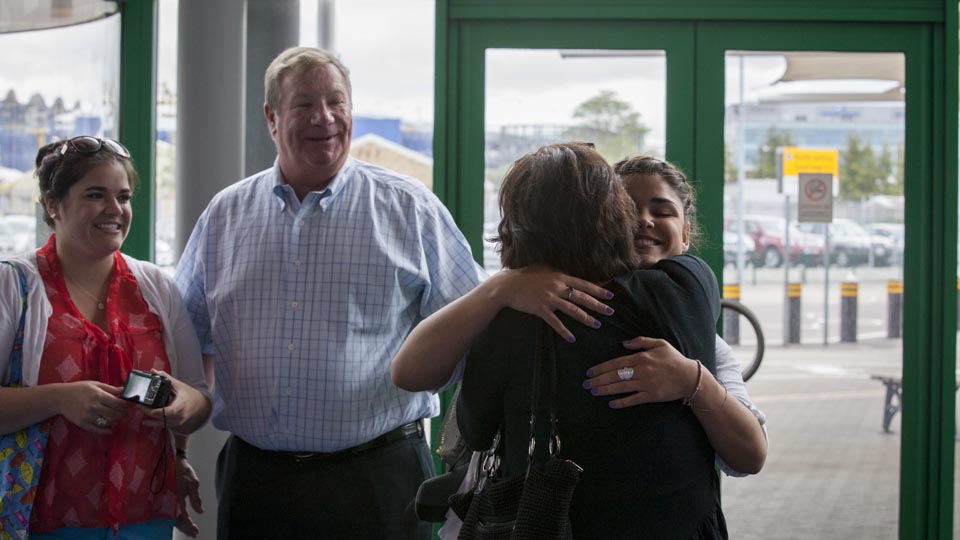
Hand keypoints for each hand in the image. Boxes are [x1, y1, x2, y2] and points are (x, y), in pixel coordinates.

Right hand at [57, 381, 126, 433]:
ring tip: (117, 418)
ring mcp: (88, 416)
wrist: (60, 397)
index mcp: (98, 395)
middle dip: (124, 414)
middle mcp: (93, 406)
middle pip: (115, 414)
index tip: (130, 405)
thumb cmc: (79, 389)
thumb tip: (124, 389)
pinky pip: (97, 430)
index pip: (118, 403)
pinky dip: (105, 431)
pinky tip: (110, 430)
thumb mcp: (95, 385)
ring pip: (107, 422)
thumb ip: (110, 388)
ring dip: (115, 421)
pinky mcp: (82, 423)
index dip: (126, 405)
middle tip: (127, 414)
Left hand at [141, 370, 209, 433]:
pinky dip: (153, 422)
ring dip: (149, 418)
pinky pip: (162, 425)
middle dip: (147, 412)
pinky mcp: (173, 425)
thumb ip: (166, 378)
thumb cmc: (190, 395)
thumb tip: (154, 371)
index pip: (167, 412)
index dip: (156, 411)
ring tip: (140, 409)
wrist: (200, 405)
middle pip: (160, 417)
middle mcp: (178, 416)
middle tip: (138, 404)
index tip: (146, 406)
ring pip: (160, 423)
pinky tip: (145, 420)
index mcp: (180, 406)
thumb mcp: (179, 385)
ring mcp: (176, 422)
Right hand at [174, 452, 202, 536]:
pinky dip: (179, 518)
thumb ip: (196, 498)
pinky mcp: (171, 498)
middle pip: (178, 520)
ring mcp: (171, 500)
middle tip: (194, 534)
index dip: (189, 525)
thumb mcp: (193, 483)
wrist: (175, 462)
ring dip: (182, 525)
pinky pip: (174, 512)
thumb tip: (200, 511)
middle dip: (186, 528)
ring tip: (191, 531)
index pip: (184, 516)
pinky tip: (184, 521)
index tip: (195, 531)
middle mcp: (173, 502)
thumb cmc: (184, 471)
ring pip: (175, 517)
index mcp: (178, 499)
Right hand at [491, 266, 613, 341]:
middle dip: (598, 305)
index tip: (610, 296)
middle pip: (582, 297)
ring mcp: (549, 298)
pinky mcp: (540, 309)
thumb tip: (571, 277)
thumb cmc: (525, 276)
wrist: (507, 285)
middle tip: (610, 311)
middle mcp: (557, 287)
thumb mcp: (544, 270)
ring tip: (597, 325)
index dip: (598, 290)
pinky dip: (564, 331)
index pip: (584, 284)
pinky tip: (572, 338)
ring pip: (572, 310)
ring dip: (586, 318)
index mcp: (560, 276)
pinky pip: (555, 322)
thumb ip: (558, 274)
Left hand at [582, 336, 699, 408]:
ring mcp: (646, 384)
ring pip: (621, 387)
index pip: (616, 362)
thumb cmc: (674, 359)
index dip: (601, 368)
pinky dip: (622, 402)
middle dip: (599, 380)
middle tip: (586, 384)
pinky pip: (633, 399)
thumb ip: (641, 342)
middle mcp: (641, 370)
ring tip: (593, 392)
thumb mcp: (659, 343)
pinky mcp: (652, 395)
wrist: (690, 377)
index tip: (590, 372)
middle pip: (615, 375)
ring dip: (605, 390)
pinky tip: (611, 404)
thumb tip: (624, 343)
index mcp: (641, 357)